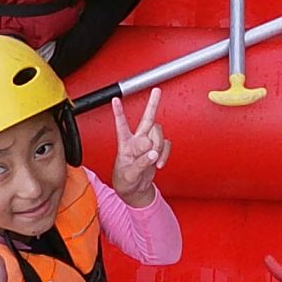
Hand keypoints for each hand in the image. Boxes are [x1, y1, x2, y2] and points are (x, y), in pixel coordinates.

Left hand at [108, 89, 169, 205]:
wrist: (135, 190)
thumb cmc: (126, 181)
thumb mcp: (129, 175)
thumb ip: (141, 163)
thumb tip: (153, 152)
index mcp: (125, 144)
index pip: (121, 125)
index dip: (118, 112)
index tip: (115, 99)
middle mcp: (137, 140)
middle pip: (146, 119)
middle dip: (152, 104)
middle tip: (157, 91)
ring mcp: (148, 145)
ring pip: (158, 133)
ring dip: (159, 146)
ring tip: (154, 158)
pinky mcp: (157, 150)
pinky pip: (166, 145)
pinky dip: (165, 154)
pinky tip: (159, 162)